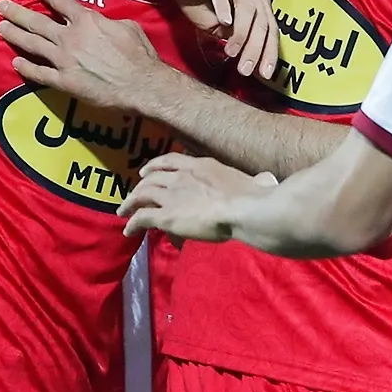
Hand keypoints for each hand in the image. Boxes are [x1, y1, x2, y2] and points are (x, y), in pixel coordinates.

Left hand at [0, 0, 167, 109]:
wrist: (141, 85)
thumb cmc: (139, 55)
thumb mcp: (128, 27)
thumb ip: (108, 22)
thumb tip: (102, 22)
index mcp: (87, 21)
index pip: (60, 1)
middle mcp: (70, 37)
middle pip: (37, 22)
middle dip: (17, 13)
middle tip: (1, 6)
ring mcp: (64, 60)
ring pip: (32, 44)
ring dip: (14, 35)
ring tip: (1, 27)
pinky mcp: (64, 81)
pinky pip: (39, 73)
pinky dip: (26, 68)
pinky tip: (16, 62)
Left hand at [118, 152, 276, 240]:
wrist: (244, 209)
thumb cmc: (254, 197)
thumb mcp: (254, 182)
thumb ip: (256, 181)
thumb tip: (268, 181)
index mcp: (200, 165)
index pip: (171, 161)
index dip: (155, 165)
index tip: (147, 170)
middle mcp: (181, 177)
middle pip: (152, 178)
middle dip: (139, 186)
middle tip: (133, 193)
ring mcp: (172, 195)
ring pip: (142, 195)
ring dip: (130, 203)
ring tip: (122, 211)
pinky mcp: (167, 216)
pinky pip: (142, 217)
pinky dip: (132, 223)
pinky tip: (127, 230)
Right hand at [147, 0, 279, 80]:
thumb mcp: (217, 26)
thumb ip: (233, 37)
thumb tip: (246, 56)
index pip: (269, 28)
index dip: (269, 52)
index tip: (264, 75)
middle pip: (261, 20)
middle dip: (255, 48)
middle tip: (246, 70)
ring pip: (247, 7)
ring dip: (241, 33)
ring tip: (231, 52)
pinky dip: (224, 6)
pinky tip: (224, 22)